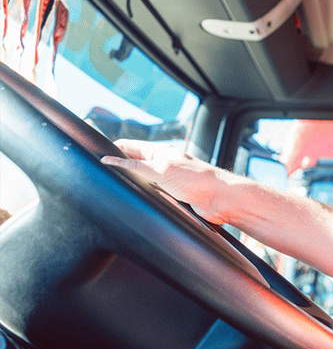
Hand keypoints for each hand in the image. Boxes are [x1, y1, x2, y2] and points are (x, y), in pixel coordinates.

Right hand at [101, 139, 228, 220]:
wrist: (221, 200)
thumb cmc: (197, 180)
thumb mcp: (161, 170)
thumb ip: (134, 166)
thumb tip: (107, 160)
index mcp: (159, 152)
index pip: (128, 146)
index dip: (111, 150)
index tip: (94, 157)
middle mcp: (161, 164)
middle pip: (131, 163)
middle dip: (117, 168)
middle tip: (99, 177)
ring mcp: (166, 180)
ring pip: (140, 180)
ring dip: (130, 184)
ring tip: (112, 190)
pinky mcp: (171, 196)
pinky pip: (150, 194)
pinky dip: (141, 196)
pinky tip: (133, 202)